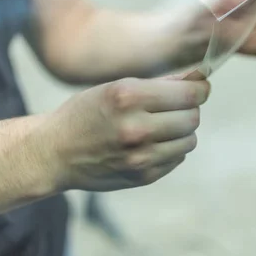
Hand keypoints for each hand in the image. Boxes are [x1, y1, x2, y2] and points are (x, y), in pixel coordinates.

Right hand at [46, 77, 209, 191]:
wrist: (55, 152)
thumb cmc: (87, 113)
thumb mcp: (116, 87)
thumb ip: (161, 83)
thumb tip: (200, 78)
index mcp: (127, 97)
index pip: (188, 94)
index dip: (200, 89)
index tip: (199, 87)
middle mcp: (135, 128)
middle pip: (192, 117)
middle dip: (189, 109)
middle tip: (175, 106)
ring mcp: (140, 156)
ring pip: (189, 140)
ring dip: (182, 131)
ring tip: (162, 125)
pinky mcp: (143, 176)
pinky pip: (177, 158)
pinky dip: (172, 148)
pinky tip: (152, 143)